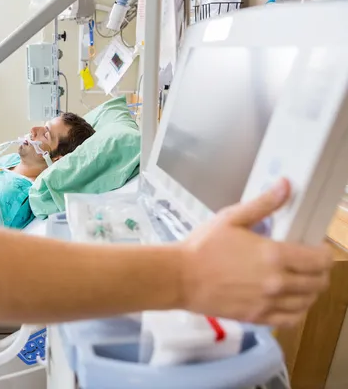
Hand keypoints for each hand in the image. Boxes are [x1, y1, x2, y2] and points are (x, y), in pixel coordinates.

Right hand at [179, 178, 331, 326]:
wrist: (180, 277)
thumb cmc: (202, 246)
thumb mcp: (231, 219)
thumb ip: (263, 204)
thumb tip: (286, 185)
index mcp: (275, 255)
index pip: (320, 260)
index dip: (323, 253)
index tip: (315, 249)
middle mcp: (278, 282)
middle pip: (319, 282)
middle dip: (319, 272)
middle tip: (308, 264)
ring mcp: (268, 303)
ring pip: (308, 301)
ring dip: (310, 291)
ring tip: (300, 281)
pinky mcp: (257, 318)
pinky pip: (292, 319)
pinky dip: (297, 310)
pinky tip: (290, 301)